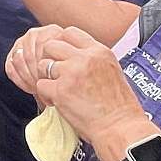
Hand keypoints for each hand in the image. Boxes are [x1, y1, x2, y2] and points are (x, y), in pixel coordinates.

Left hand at [5, 25, 155, 160]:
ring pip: (43, 64)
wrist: (120, 127)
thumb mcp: (111, 71)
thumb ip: (92, 60)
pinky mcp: (60, 90)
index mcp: (99, 51)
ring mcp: (71, 73)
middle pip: (51, 44)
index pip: (70, 32)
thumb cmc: (118, 106)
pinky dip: (45, 95)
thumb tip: (74, 55)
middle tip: (56, 74)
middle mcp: (85, 58)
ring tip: (58, 90)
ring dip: (47, 77)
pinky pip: (40, 85)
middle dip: (50, 58)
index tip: (61, 56)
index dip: (62, 43)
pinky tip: (57, 102)